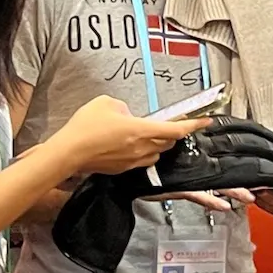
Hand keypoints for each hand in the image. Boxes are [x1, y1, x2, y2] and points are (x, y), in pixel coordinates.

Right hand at [52, 95, 205, 176]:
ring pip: (156, 152)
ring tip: (149, 133)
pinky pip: (141, 159)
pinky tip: (131, 144)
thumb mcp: (106, 103)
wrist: (68, 153)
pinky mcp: (123, 169)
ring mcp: (132, 161)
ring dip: (159, 143)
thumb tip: (128, 115)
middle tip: (172, 123)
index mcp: (141, 130)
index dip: (193, 125)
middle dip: (174, 133)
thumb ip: (124, 107)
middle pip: (169, 142)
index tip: (205, 121)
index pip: (175, 129)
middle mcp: (141, 148)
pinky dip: (143, 151)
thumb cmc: (85, 127)